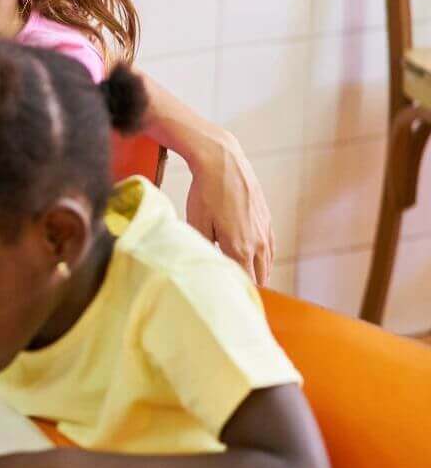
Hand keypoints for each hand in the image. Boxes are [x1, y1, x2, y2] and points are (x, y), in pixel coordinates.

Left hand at [183, 132, 272, 284]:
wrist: (223, 162)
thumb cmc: (205, 193)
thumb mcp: (197, 224)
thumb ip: (204, 250)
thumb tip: (206, 266)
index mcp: (240, 248)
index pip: (245, 283)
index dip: (238, 295)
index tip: (231, 304)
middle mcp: (258, 243)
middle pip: (259, 278)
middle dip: (249, 289)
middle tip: (237, 298)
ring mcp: (265, 231)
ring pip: (266, 264)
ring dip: (258, 275)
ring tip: (247, 286)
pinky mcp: (267, 220)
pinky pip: (270, 248)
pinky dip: (264, 260)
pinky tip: (257, 263)